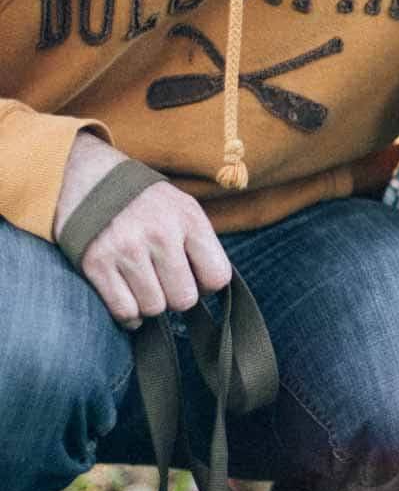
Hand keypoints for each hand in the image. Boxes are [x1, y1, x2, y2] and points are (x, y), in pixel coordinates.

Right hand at [53, 133, 232, 330]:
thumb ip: (198, 244)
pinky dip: (128, 315)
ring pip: (153, 308)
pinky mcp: (96, 262)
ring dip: (149, 304)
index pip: (217, 277)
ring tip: (143, 284)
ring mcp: (126, 249)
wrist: (89, 175)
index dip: (206, 285)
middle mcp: (160, 233)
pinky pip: (124, 311)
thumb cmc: (144, 201)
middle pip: (184, 299)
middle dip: (175, 297)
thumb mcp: (181, 208)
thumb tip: (208, 291)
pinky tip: (128, 299)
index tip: (192, 277)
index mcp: (188, 218)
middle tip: (163, 282)